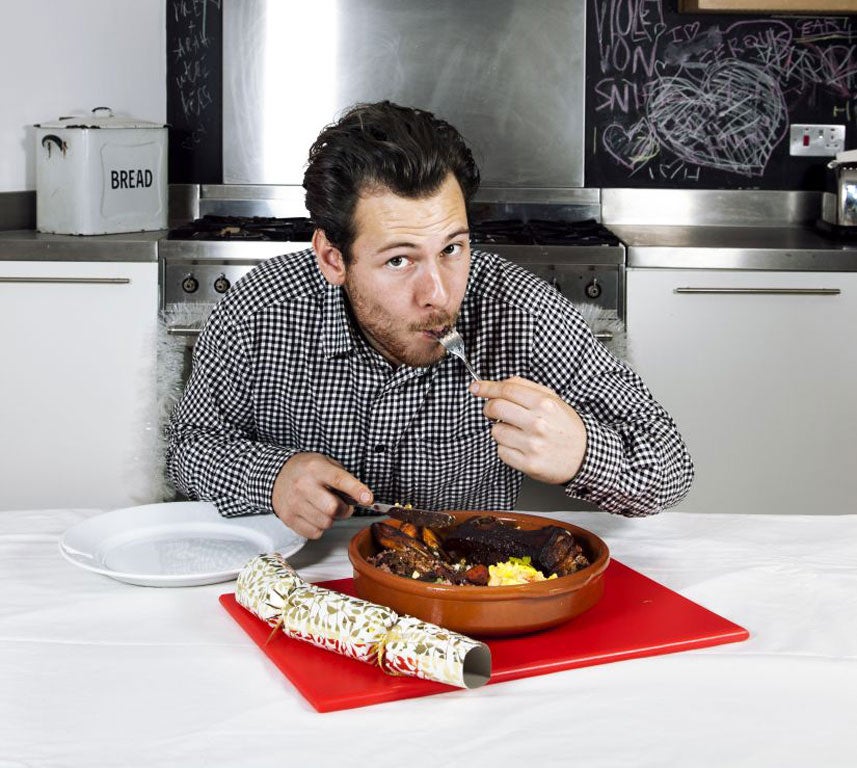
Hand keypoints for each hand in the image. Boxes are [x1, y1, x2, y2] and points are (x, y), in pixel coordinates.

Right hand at [271, 452, 372, 538]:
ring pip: (326, 523)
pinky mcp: (288, 518)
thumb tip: (361, 497)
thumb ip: (344, 478)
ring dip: (331, 519)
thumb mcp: (326, 463)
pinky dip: (319, 527)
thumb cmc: (306, 470)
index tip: (368, 499)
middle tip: (342, 506)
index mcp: (316, 468)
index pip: (339, 480)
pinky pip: (315, 533)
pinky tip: (314, 515)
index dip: (356, 490)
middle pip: (333, 508)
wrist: (276, 475)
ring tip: (324, 508)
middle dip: (344, 510)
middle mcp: (303, 485)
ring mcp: (294, 503)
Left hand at [469, 376, 585, 484]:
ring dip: (501, 430)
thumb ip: (527, 387)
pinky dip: (506, 448)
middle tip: (493, 410)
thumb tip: (500, 383)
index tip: (476, 387)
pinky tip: (521, 446)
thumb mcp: (554, 400)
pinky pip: (501, 451)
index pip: (506, 389)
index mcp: (544, 404)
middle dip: (489, 407)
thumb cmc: (567, 427)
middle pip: (495, 407)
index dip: (486, 387)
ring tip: (517, 432)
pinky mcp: (528, 464)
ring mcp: (532, 445)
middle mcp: (538, 423)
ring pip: (495, 431)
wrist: (585, 456)